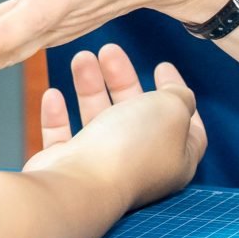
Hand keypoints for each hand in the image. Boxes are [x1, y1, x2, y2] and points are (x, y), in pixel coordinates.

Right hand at [24, 45, 206, 211]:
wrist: (79, 186)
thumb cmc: (131, 149)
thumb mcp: (172, 110)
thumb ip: (179, 97)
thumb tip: (176, 94)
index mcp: (174, 158)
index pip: (184, 124)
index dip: (176, 92)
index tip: (162, 67)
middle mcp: (139, 166)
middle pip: (135, 116)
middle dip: (123, 79)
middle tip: (109, 51)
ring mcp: (100, 169)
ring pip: (97, 121)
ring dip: (90, 87)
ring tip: (80, 58)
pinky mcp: (67, 169)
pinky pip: (63, 138)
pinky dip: (58, 115)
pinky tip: (54, 94)